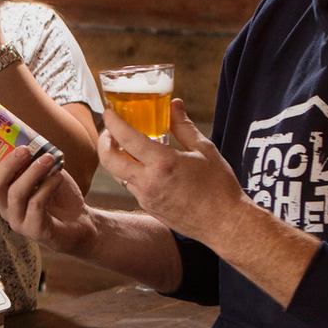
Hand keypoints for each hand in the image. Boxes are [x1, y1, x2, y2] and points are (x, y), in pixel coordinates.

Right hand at [0, 141, 98, 253]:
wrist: (80, 223)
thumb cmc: (59, 196)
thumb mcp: (44, 173)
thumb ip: (33, 160)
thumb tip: (29, 137)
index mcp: (4, 193)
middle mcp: (7, 207)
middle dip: (8, 164)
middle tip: (25, 149)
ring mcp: (19, 221)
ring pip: (16, 193)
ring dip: (32, 172)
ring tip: (49, 158)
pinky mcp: (35, 230)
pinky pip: (36, 205)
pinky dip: (47, 187)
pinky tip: (58, 177)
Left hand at [98, 99, 247, 244]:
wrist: (224, 223)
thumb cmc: (219, 186)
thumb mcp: (204, 150)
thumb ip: (184, 126)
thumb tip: (174, 104)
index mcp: (163, 163)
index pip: (127, 138)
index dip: (113, 122)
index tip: (109, 111)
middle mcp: (149, 182)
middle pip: (109, 159)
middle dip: (104, 141)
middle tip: (110, 130)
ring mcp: (146, 197)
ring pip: (118, 174)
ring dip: (115, 158)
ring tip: (124, 145)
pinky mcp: (148, 208)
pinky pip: (131, 187)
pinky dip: (131, 173)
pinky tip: (143, 165)